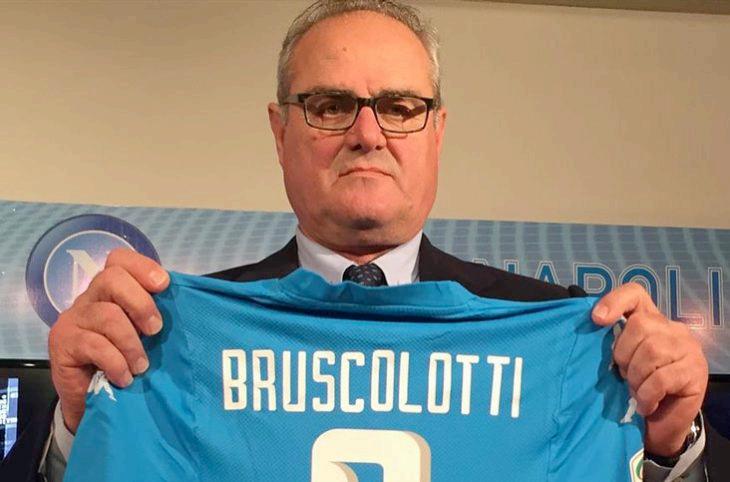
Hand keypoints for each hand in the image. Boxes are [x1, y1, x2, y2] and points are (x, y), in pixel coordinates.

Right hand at [48, 248, 168, 432]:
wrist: (94, 400)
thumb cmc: (125, 361)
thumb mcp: (144, 335)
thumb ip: (155, 316)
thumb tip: (188, 304)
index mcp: (111, 290)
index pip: (119, 260)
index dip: (143, 267)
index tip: (164, 285)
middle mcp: (90, 298)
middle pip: (111, 278)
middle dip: (141, 303)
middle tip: (155, 330)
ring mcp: (74, 319)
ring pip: (107, 315)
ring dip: (131, 343)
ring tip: (141, 365)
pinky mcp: (62, 343)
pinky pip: (95, 345)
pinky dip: (116, 362)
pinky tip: (124, 377)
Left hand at [592, 282, 707, 456]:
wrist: (661, 424)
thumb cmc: (637, 387)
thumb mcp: (621, 361)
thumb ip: (613, 343)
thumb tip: (592, 328)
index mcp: (650, 319)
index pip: (634, 294)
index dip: (614, 301)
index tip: (597, 320)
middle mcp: (672, 328)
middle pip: (640, 324)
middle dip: (623, 354)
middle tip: (624, 375)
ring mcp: (687, 348)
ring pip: (652, 350)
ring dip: (636, 377)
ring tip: (636, 390)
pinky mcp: (695, 372)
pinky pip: (661, 378)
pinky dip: (647, 394)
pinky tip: (646, 404)